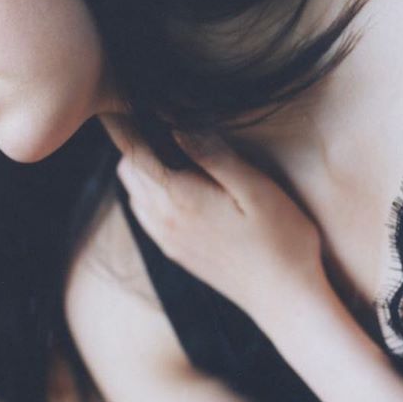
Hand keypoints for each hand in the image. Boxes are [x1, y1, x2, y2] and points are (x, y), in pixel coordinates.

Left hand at [103, 115, 328, 332]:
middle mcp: (163, 221)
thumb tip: (175, 126)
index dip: (123, 124)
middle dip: (133, 142)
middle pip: (128, 171)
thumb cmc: (281, 239)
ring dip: (141, 167)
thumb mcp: (255, 188)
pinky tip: (176, 181)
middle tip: (151, 115)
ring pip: (134, 193)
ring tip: (165, 144)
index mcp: (179, 200)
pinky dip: (149, 191)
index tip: (118, 102)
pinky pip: (146, 214)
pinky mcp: (176, 252)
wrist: (285, 299)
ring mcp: (167, 240)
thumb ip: (212, 156)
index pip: (134, 153)